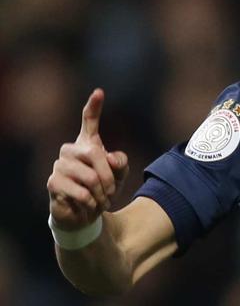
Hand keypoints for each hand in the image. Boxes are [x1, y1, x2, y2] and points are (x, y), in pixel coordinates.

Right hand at [47, 89, 129, 229]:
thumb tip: (110, 157)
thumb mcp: (118, 176)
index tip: (99, 92)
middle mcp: (70, 150)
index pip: (89, 121)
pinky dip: (92, 203)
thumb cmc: (102, 190)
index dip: (94, 106)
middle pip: (96, 155)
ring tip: (100, 200)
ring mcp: (60, 165)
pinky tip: (89, 205)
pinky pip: (82, 192)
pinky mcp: (53, 182)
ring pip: (90, 177)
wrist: (85, 213)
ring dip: (102, 194)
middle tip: (112, 193)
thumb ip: (120, 163)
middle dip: (109, 178)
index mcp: (87, 144)